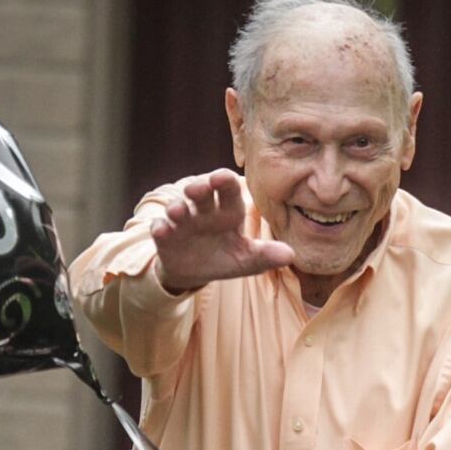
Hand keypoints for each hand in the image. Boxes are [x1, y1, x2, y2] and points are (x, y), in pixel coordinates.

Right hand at [150, 169, 295, 292]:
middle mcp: (204, 211)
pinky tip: (161, 230)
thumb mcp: (247, 259)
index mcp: (227, 213)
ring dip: (177, 207)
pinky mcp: (165, 236)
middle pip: (201, 194)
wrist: (196, 272)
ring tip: (178, 210)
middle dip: (198, 188)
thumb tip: (290, 254)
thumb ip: (266, 255)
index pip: (228, 192)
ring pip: (179, 208)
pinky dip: (160, 229)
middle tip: (197, 189)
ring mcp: (183, 222)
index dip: (225, 183)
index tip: (223, 177)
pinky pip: (160, 228)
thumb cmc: (226, 257)